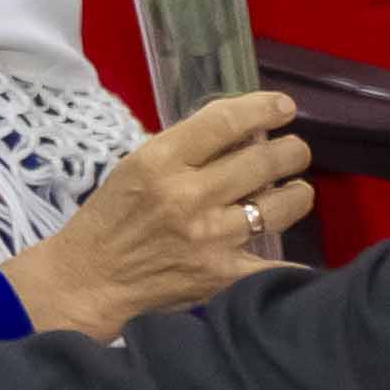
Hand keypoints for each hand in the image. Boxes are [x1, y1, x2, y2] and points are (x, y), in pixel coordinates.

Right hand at [4, 91, 311, 336]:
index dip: (264, 109)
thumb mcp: (136, 166)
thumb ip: (186, 149)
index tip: (284, 108)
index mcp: (160, 161)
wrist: (88, 281)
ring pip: (280, 206)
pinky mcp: (219, 276)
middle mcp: (187, 196)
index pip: (225, 121)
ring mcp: (208, 238)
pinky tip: (300, 257)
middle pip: (263, 161)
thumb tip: (244, 134)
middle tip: (296, 152)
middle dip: (292, 151)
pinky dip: (294, 264)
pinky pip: (274, 267)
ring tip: (296, 191)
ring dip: (298, 194)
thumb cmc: (110, 219)